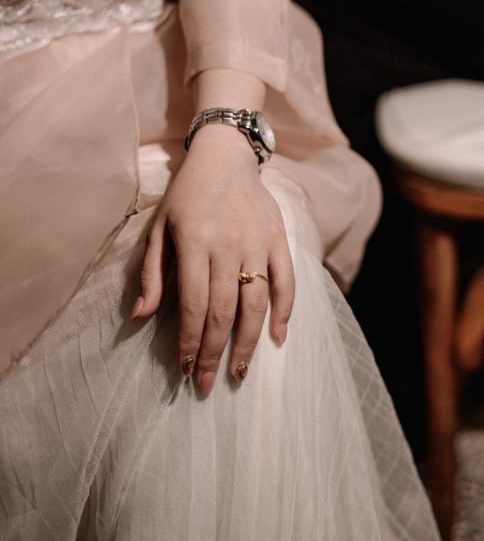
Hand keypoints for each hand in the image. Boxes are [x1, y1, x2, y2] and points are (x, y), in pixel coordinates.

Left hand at [132, 126, 294, 394]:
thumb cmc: (186, 195)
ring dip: (247, 342)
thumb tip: (139, 317)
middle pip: (223, 311)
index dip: (189, 340)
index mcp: (194, 243)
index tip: (184, 368)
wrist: (226, 156)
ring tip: (238, 372)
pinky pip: (286, 283)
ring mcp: (257, 244)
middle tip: (206, 384)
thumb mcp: (158, 228)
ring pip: (256, 304)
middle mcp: (228, 246)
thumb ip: (151, 273)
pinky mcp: (279, 240)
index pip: (193, 304)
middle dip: (214, 352)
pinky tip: (277, 339)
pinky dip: (284, 313)